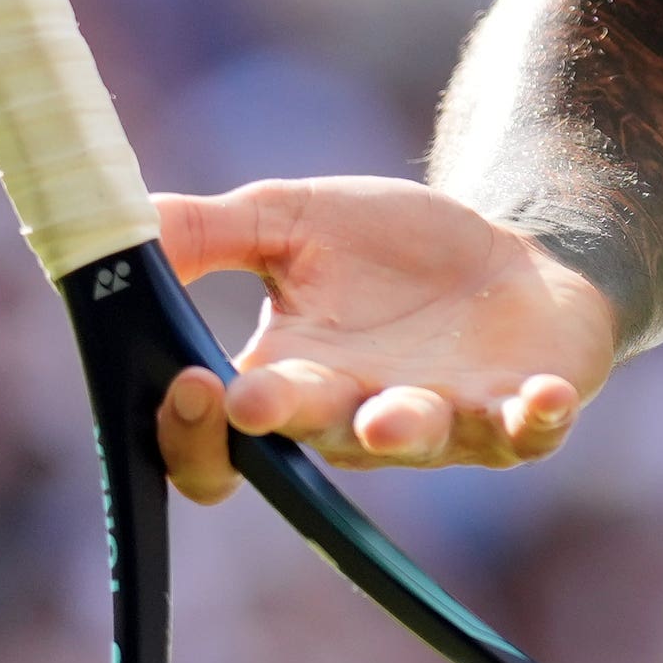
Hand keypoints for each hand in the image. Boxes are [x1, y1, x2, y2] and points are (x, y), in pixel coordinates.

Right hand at [151, 178, 624, 506]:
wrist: (506, 255)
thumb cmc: (389, 250)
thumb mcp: (293, 219)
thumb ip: (208, 230)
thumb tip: (120, 224)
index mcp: (288, 379)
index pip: (219, 443)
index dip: (193, 430)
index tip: (186, 380)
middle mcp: (354, 418)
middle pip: (306, 440)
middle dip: (283, 420)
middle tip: (256, 400)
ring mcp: (441, 423)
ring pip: (414, 442)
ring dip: (400, 430)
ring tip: (388, 414)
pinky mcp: (518, 414)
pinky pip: (527, 433)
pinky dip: (535, 420)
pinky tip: (543, 396)